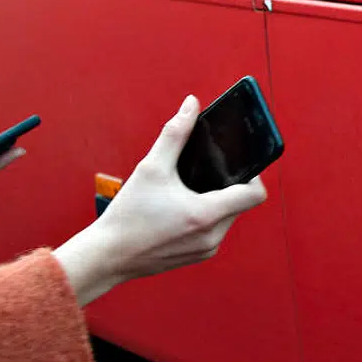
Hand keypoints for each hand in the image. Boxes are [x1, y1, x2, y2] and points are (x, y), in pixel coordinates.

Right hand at [53, 95, 267, 304]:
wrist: (107, 256)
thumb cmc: (127, 216)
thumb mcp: (151, 168)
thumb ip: (175, 133)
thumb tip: (191, 106)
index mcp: (206, 215)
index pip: (255, 194)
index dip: (252, 174)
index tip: (237, 163)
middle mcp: (212, 236)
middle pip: (241, 203)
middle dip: (229, 184)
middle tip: (207, 171)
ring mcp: (206, 249)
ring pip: (228, 217)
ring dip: (217, 201)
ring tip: (191, 188)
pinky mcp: (197, 256)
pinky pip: (214, 231)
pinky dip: (206, 217)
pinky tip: (183, 207)